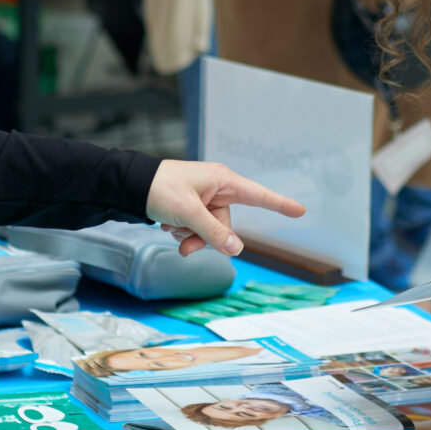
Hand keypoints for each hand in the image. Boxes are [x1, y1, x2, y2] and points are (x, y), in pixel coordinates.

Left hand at [146, 160, 305, 256]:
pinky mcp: (192, 206)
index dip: (280, 204)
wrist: (129, 184)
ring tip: (170, 228)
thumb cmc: (158, 188)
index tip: (301, 211)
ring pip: (210, 230)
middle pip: (226, 224)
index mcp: (222, 180)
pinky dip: (184, 231)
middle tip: (185, 245)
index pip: (258, 195)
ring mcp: (204, 198)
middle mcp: (217, 188)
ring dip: (191, 236)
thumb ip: (213, 231)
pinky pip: (197, 228)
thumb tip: (236, 249)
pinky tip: (167, 223)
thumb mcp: (187, 212)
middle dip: (206, 238)